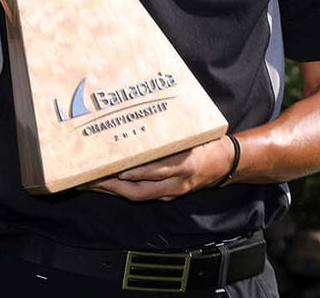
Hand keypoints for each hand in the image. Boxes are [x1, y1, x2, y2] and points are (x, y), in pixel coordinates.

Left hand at [84, 136, 235, 201]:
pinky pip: (144, 195)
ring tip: (94, 183)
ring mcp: (173, 192)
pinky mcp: (169, 196)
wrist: (226, 163)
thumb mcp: (195, 135)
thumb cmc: (209, 144)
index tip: (117, 169)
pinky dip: (126, 190)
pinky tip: (111, 185)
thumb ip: (174, 135)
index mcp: (185, 165)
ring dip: (115, 191)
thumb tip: (146, 123)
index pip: (157, 171)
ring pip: (140, 196)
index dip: (136, 172)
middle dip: (115, 187)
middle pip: (141, 190)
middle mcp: (177, 183)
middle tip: (93, 179)